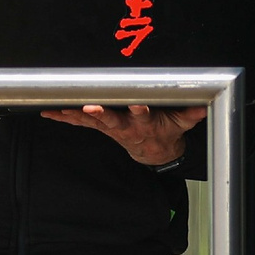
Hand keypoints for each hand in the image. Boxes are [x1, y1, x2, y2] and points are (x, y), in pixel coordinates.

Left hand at [41, 104, 204, 165]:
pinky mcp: (101, 127)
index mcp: (145, 123)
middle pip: (111, 119)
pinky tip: (50, 113)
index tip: (136, 104)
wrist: (153, 151)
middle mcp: (125, 126)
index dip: (139, 110)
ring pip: (91, 121)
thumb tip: (204, 105)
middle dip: (101, 113)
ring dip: (74, 115)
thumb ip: (191, 113)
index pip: (143, 115)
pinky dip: (65, 118)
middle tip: (91, 107)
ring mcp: (110, 128)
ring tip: (58, 110)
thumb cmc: (166, 130)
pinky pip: (80, 123)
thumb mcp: (182, 124)